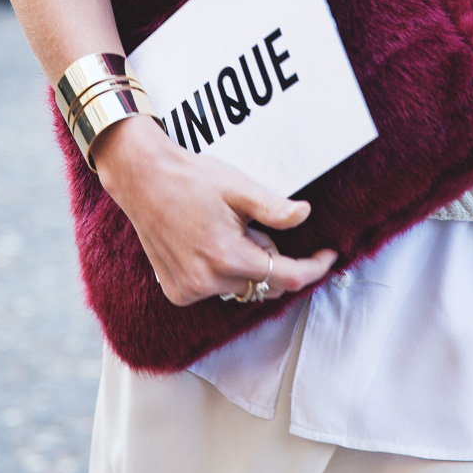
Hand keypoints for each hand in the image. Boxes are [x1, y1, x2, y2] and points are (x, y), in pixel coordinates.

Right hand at [92, 115, 337, 306]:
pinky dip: (222, 271)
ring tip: (225, 230)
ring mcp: (189, 290)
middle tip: (252, 224)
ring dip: (245, 265)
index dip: (314, 268)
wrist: (144, 180)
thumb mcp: (240, 188)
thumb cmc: (192, 179)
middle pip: (264, 283)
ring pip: (241, 286)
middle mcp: (207, 281)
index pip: (287, 277)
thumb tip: (305, 215)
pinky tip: (207, 243)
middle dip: (271, 257)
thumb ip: (275, 209)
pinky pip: (216, 288)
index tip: (329, 255)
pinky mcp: (176, 292)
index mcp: (228, 257)